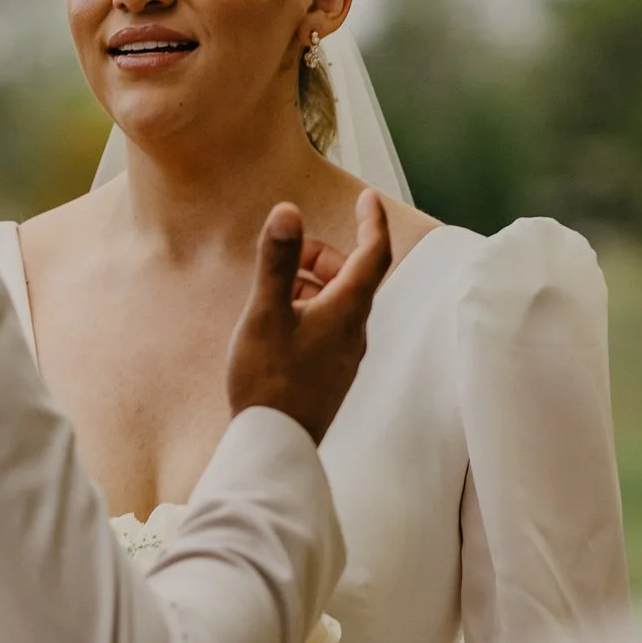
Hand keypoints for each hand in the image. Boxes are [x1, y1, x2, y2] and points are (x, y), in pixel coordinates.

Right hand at [224, 189, 391, 445]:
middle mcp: (355, 332)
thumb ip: (278, 261)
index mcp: (348, 311)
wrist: (274, 445)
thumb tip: (288, 211)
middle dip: (322, 255)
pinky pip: (327, 327)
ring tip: (273, 292)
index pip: (374, 254)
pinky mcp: (330, 374)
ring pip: (336, 303)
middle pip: (351, 276)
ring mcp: (344, 356)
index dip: (372, 221)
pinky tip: (276, 324)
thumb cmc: (270, 381)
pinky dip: (307, 311)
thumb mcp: (267, 313)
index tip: (366, 197)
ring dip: (310, 284)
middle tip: (287, 253)